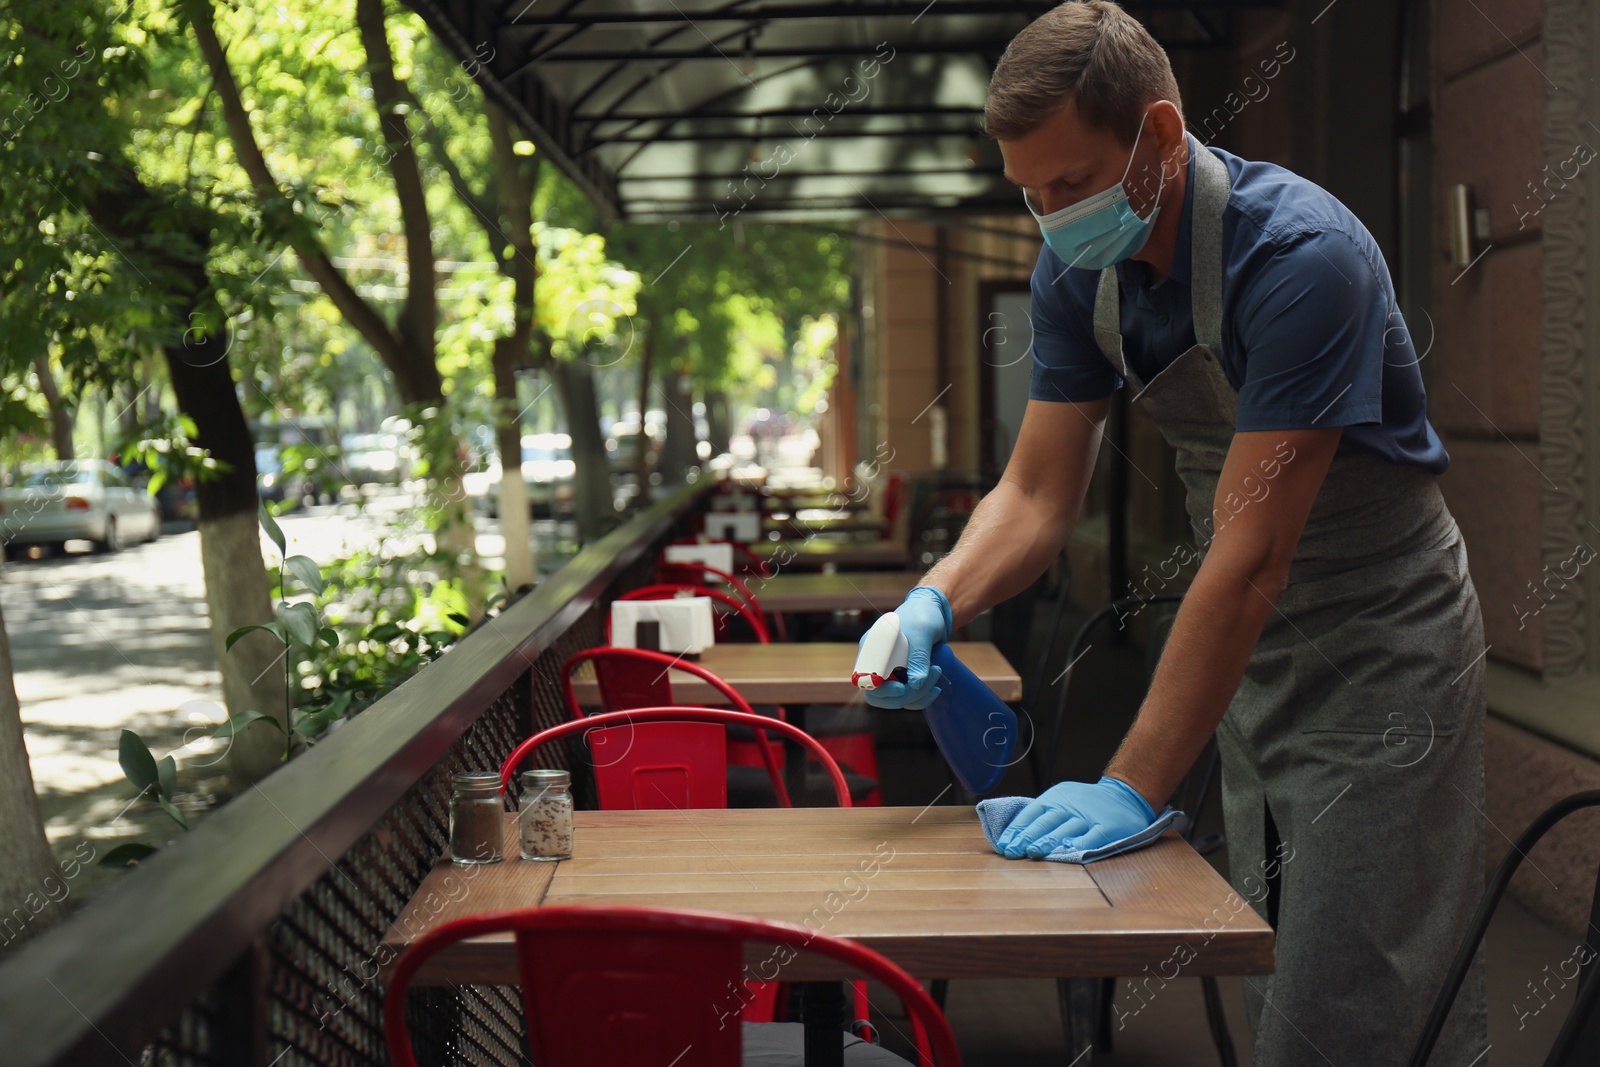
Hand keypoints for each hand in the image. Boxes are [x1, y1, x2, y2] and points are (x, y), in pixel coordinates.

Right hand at [859, 586, 950, 709]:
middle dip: (904, 696)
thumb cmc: (924, 615)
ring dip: (917, 695)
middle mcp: (875, 662)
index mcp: (871, 648)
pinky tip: (935, 688)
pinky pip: (905, 700)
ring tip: (937, 673)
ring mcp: (887, 672)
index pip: (865, 679)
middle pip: (877, 696)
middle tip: (929, 681)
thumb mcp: (922, 631)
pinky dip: (920, 699)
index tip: (902, 687)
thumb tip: (914, 685)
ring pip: (893, 700)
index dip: (881, 689)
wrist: (933, 613)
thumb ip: (918, 657)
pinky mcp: (901, 679)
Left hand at [995, 776, 1155, 858]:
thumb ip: (1043, 816)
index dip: (1017, 829)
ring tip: (1034, 853)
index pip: (1032, 813)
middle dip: (1027, 837)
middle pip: (1046, 821)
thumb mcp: (1062, 800)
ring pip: (1066, 829)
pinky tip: (1069, 850)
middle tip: (1014, 851)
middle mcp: (1070, 805)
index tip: (1005, 846)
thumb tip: (1014, 837)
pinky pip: (1093, 836)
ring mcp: (1089, 816)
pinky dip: (1081, 843)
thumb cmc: (1085, 803)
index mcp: (1056, 797)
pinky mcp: (1107, 827)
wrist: (1125, 796)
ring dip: (1048, 841)